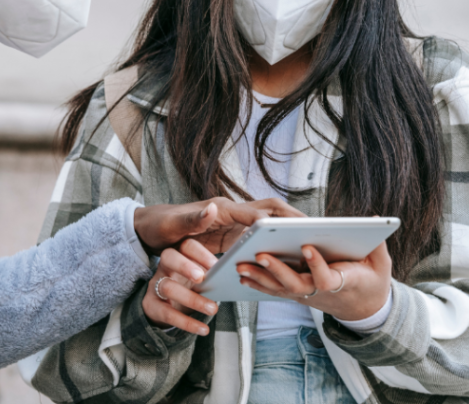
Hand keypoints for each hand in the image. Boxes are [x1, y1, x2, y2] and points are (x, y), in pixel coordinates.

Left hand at [133, 197, 305, 255]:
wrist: (150, 229)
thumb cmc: (160, 225)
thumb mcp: (172, 225)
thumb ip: (192, 219)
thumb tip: (212, 208)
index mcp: (222, 209)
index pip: (257, 211)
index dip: (279, 218)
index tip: (299, 226)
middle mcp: (231, 213)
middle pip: (270, 211)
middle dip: (294, 218)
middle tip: (319, 231)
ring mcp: (233, 224)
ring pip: (268, 224)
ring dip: (288, 231)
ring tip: (313, 245)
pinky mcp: (232, 236)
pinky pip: (259, 238)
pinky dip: (274, 244)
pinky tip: (286, 260)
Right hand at [142, 239, 218, 334]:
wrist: (164, 308)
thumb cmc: (187, 288)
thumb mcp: (197, 278)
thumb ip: (210, 275)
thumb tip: (230, 276)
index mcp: (179, 255)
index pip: (186, 246)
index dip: (200, 253)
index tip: (216, 266)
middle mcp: (164, 267)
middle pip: (168, 257)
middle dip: (185, 266)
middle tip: (202, 279)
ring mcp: (156, 285)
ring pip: (168, 287)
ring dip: (192, 299)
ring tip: (212, 309)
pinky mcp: (151, 306)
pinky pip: (167, 313)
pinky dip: (187, 323)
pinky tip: (204, 329)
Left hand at [235, 242, 391, 321]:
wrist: (363, 308)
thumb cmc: (371, 280)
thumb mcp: (380, 264)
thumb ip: (377, 244)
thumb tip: (376, 219)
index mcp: (342, 283)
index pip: (327, 278)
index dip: (317, 265)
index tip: (307, 247)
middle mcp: (320, 292)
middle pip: (296, 285)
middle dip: (277, 270)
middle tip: (260, 254)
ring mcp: (307, 295)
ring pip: (280, 289)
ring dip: (259, 277)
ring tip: (240, 265)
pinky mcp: (297, 294)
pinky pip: (275, 290)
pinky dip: (258, 284)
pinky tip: (242, 275)